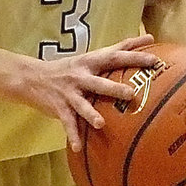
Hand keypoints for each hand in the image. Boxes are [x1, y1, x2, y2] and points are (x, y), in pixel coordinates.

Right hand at [26, 33, 162, 152]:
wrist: (32, 77)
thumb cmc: (70, 68)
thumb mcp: (91, 57)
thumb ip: (118, 50)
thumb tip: (149, 37)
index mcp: (91, 62)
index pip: (115, 56)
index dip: (134, 55)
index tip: (154, 59)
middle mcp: (81, 76)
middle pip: (99, 82)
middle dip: (114, 88)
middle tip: (130, 93)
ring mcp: (69, 92)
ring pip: (82, 104)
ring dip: (91, 114)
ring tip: (101, 123)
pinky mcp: (59, 107)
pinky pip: (68, 123)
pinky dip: (73, 135)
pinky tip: (78, 148)